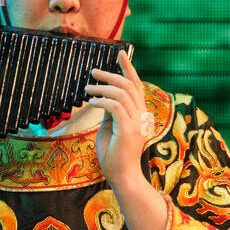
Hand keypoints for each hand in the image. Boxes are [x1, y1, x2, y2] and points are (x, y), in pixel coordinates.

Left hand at [85, 50, 149, 190]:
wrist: (121, 176)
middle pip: (129, 85)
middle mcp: (142, 115)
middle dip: (111, 74)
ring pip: (121, 93)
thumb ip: (110, 111)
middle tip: (93, 72)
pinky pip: (115, 107)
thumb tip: (103, 97)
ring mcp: (137, 123)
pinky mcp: (128, 130)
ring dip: (102, 88)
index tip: (120, 53)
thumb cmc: (113, 154)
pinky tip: (91, 102)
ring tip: (87, 89)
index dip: (128, 68)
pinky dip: (101, 101)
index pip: (136, 85)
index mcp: (139, 113)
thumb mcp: (110, 127)